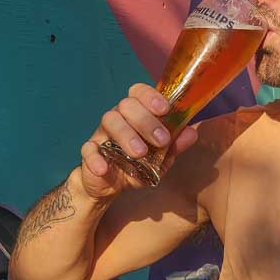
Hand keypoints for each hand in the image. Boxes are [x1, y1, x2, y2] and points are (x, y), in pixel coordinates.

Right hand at [79, 84, 198, 197]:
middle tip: (161, 140)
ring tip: (139, 153)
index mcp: (135, 114)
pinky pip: (88, 149)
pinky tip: (104, 168)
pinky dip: (95, 157)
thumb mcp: (160, 159)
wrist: (110, 186)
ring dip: (126, 135)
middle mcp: (118, 118)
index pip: (139, 93)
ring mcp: (101, 133)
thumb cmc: (137, 165)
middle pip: (127, 105)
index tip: (165, 109)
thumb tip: (192, 132)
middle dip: (146, 121)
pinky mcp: (89, 152)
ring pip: (109, 121)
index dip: (151, 96)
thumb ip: (174, 146)